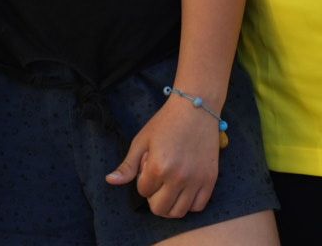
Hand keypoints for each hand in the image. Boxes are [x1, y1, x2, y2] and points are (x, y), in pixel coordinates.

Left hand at [104, 97, 220, 217]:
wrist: (195, 109)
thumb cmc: (165, 122)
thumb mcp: (141, 141)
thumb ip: (127, 165)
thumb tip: (110, 181)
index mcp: (158, 167)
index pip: (143, 192)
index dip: (143, 181)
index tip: (149, 167)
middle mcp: (178, 177)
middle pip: (160, 209)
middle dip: (154, 198)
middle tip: (157, 181)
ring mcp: (196, 180)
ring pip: (179, 212)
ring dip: (171, 204)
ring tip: (170, 187)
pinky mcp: (210, 180)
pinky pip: (198, 206)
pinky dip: (189, 203)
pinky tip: (185, 190)